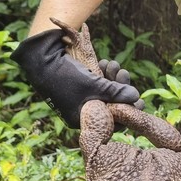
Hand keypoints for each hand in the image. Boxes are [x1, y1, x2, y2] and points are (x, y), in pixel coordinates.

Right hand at [11, 29, 140, 126]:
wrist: (40, 59)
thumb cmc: (66, 77)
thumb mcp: (94, 86)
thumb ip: (116, 93)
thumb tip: (136, 97)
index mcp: (82, 120)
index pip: (111, 122)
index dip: (127, 111)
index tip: (140, 101)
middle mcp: (82, 112)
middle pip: (110, 105)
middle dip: (120, 89)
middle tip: (125, 74)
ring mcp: (80, 99)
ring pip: (105, 92)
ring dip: (113, 78)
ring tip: (114, 64)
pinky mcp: (80, 86)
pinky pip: (97, 85)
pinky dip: (103, 75)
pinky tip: (106, 63)